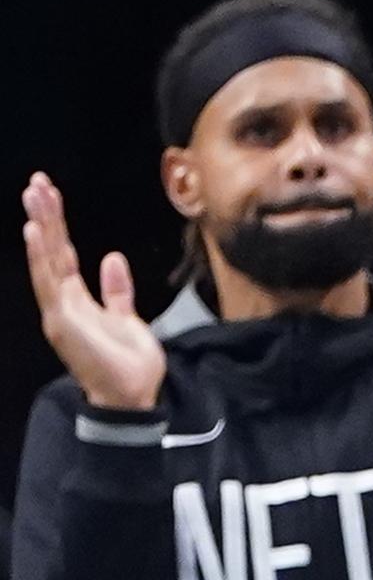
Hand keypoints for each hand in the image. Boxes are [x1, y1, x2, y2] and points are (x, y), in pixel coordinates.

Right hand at [21, 173, 164, 410]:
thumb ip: (117, 290)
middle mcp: (62, 303)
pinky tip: (33, 231)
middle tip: (37, 182)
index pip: (62, 254)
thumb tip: (112, 257)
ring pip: (46, 260)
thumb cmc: (128, 365)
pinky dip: (41, 256)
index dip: (56, 225)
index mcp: (77, 301)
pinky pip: (49, 282)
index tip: (50, 195)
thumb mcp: (126, 318)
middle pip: (50, 251)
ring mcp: (59, 311)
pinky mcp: (62, 321)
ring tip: (34, 194)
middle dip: (44, 216)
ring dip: (40, 226)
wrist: (132, 397)